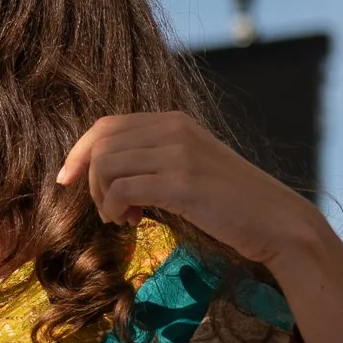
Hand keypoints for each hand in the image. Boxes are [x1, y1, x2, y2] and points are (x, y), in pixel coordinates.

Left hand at [54, 111, 318, 264]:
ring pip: (107, 165)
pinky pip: (122, 188)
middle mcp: (174, 129)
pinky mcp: (181, 183)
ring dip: (102, 197)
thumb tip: (104, 170)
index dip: (79, 152)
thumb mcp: (190, 166)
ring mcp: (178, 153)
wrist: (275, 220)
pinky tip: (129, 222)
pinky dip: (114, 208)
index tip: (67, 179)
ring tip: (121, 218)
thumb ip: (154, 158)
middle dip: (90, 180)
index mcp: (174, 121)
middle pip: (100, 144)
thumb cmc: (230, 201)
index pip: (106, 125)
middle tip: (107, 208)